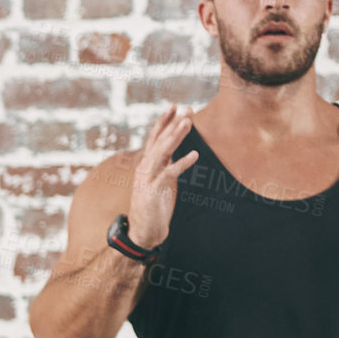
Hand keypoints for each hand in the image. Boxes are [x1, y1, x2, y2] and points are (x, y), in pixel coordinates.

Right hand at [125, 104, 197, 249]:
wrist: (143, 231)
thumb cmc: (153, 206)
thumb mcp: (158, 181)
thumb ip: (164, 165)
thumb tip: (173, 151)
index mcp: (146, 164)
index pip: (154, 138)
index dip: (163, 121)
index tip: (174, 106)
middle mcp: (145, 168)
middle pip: (159, 141)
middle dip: (172, 124)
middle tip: (186, 109)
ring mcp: (148, 179)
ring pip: (162, 152)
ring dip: (175, 137)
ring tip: (187, 123)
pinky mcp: (154, 191)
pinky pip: (170, 173)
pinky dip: (182, 163)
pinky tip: (195, 155)